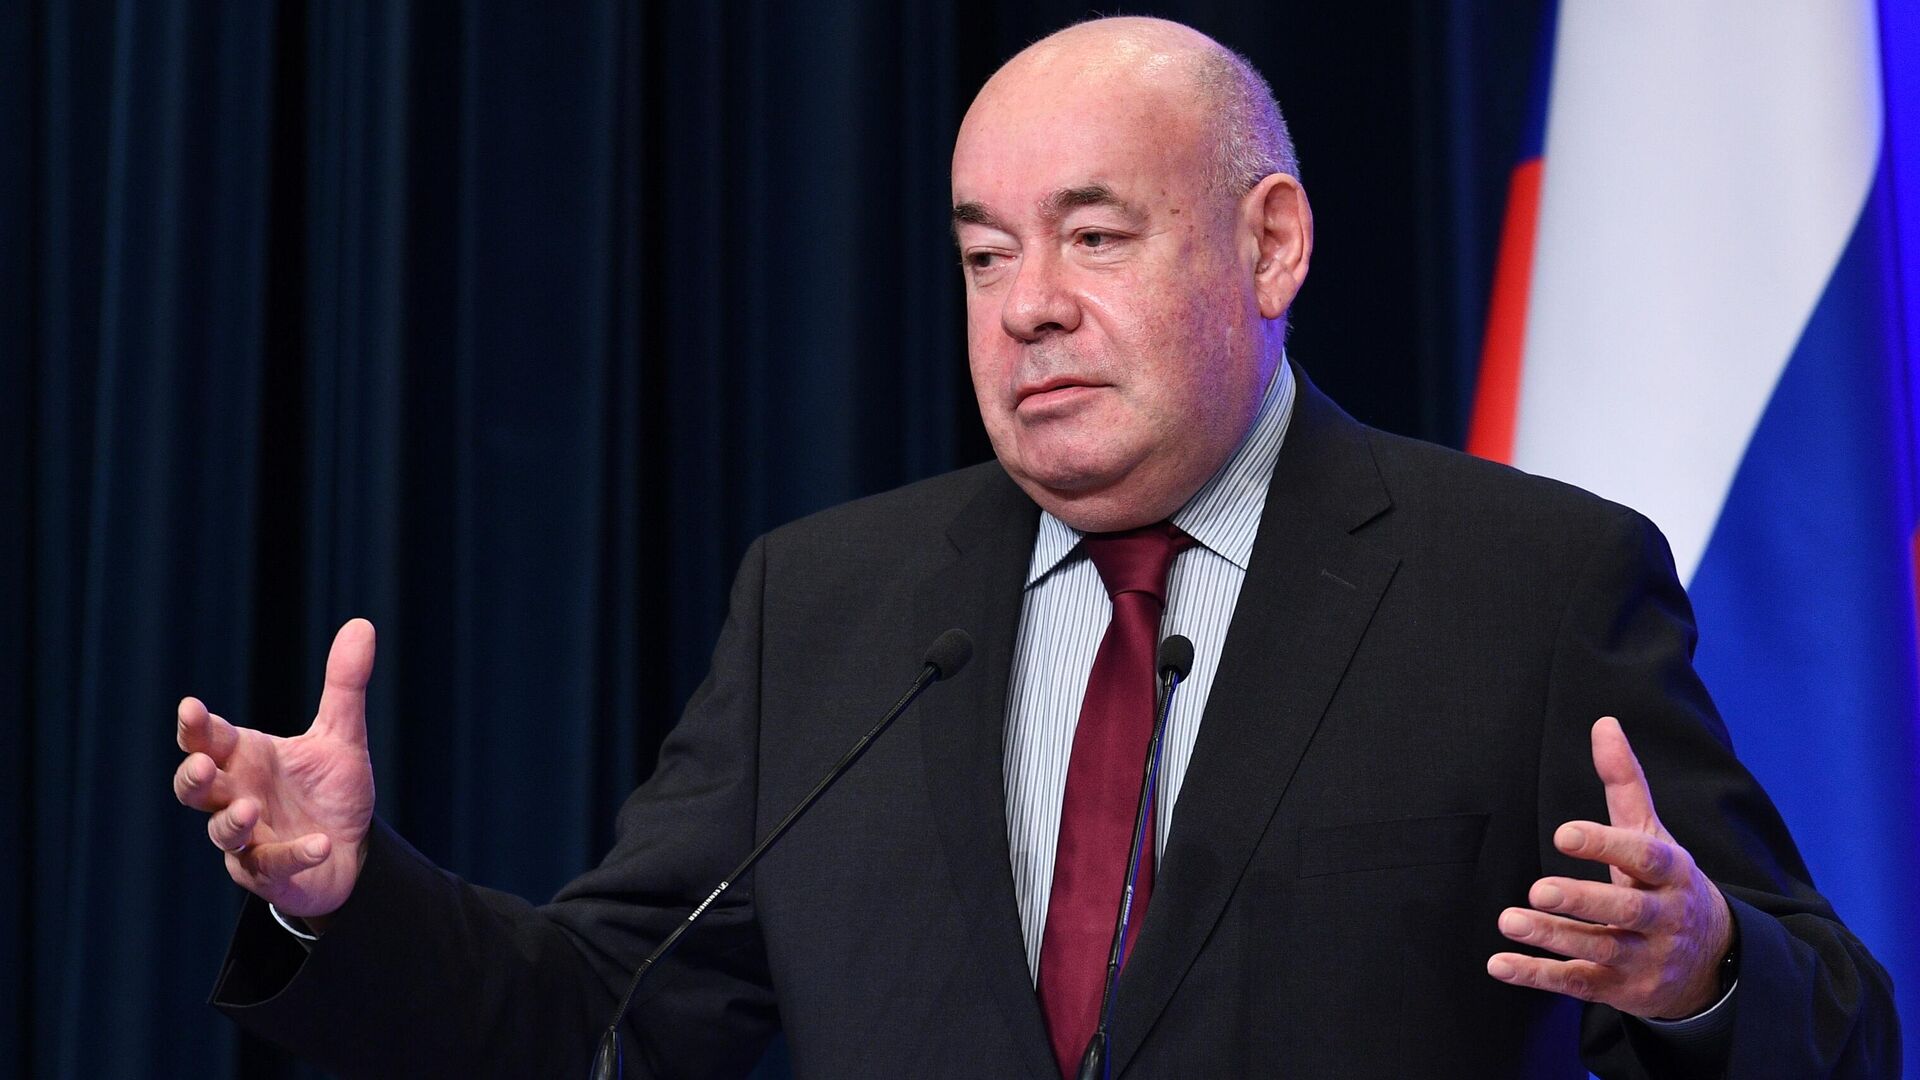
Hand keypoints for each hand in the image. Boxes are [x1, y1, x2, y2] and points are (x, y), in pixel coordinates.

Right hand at [172, 619, 377, 918]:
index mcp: (245, 758)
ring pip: (222, 833)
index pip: (208, 739)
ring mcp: (247, 839)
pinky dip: (294, 854)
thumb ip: (344, 685)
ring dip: (230, 821)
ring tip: (247, 807)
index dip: (196, 726)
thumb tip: (363, 624)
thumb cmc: (330, 791)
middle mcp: (236, 796)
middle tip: (200, 765)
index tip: (192, 708)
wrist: (352, 849)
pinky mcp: (269, 873)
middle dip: (192, 776)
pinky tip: (318, 844)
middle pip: (196, 788)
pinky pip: (273, 866)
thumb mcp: (341, 736)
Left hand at [1487, 716, 1733, 1019]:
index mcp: (1671, 874)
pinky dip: (1537, 975)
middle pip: (1625, 910)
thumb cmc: (1666, 883)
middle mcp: (1663, 918)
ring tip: (1509, 920)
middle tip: (1540, 889)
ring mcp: (1643, 958)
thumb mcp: (1653, 833)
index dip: (1606, 845)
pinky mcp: (1621, 990)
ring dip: (1552, 937)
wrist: (1715, 964)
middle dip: (1583, 901)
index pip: (1645, 858)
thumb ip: (1625, 782)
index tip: (1564, 833)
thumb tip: (1603, 723)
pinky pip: (1578, 983)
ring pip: (1598, 949)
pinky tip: (1499, 964)